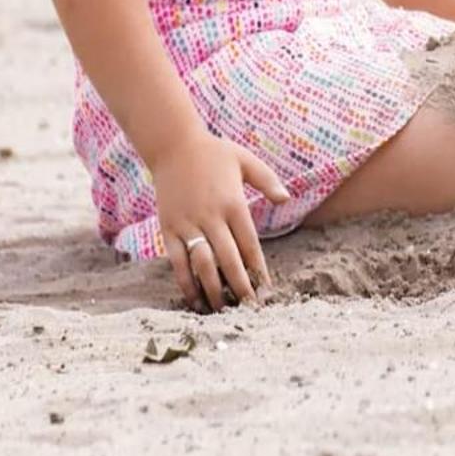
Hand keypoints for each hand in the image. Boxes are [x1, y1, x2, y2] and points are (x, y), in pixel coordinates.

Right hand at [151, 131, 290, 311]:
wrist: (173, 145)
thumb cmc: (213, 152)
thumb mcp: (245, 160)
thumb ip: (267, 180)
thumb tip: (286, 199)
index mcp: (233, 202)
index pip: (249, 244)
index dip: (258, 270)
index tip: (266, 290)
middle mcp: (211, 216)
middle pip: (228, 260)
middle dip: (240, 286)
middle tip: (250, 309)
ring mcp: (187, 224)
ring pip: (202, 264)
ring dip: (213, 289)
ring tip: (223, 310)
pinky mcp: (168, 228)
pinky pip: (177, 261)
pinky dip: (185, 281)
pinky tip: (194, 298)